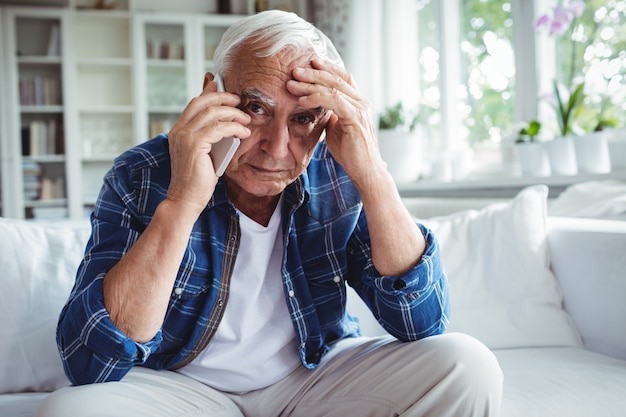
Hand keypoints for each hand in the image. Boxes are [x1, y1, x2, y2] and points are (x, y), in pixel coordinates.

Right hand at [166, 74, 250, 216]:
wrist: (186, 200)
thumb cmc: (197, 181)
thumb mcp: (205, 153)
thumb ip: (211, 136)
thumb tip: (226, 123)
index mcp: (179, 131)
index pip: (195, 103)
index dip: (211, 93)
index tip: (228, 92)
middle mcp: (179, 131)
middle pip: (202, 102)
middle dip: (224, 98)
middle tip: (240, 101)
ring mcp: (185, 136)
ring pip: (212, 112)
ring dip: (233, 114)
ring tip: (246, 120)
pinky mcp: (194, 145)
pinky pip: (219, 128)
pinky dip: (235, 128)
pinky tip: (244, 133)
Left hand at [286, 60, 385, 188]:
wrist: (365, 171)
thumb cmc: (351, 153)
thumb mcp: (336, 129)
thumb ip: (329, 115)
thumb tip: (315, 107)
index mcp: (357, 103)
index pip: (342, 78)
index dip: (326, 69)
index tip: (308, 64)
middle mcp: (361, 102)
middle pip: (336, 79)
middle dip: (313, 73)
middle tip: (294, 70)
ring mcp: (360, 109)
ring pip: (333, 88)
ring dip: (310, 85)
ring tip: (292, 84)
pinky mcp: (355, 119)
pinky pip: (334, 101)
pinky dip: (317, 98)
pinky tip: (303, 100)